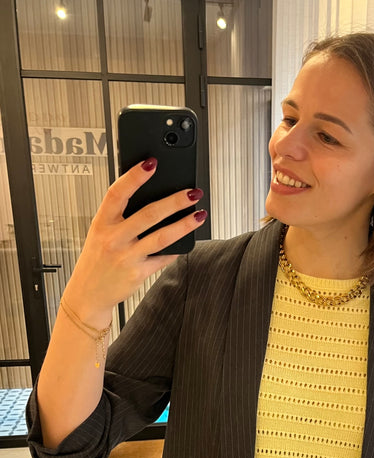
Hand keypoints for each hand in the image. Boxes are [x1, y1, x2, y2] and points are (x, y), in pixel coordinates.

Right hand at [63, 158, 205, 325]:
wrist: (88, 294)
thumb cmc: (97, 260)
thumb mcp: (100, 233)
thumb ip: (120, 216)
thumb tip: (152, 196)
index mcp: (101, 223)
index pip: (117, 193)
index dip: (134, 176)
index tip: (151, 163)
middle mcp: (114, 239)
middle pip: (149, 214)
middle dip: (174, 201)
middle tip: (193, 192)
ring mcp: (127, 257)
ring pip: (162, 237)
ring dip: (184, 224)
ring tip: (200, 214)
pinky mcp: (138, 273)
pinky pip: (163, 258)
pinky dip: (177, 248)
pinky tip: (188, 239)